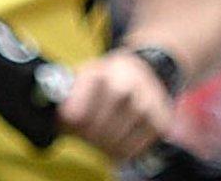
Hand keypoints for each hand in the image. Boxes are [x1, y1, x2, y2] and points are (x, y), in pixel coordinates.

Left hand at [58, 49, 173, 160]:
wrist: (142, 70)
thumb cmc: (104, 78)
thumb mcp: (80, 76)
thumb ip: (64, 97)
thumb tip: (59, 122)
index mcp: (97, 74)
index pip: (75, 115)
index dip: (68, 123)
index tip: (69, 121)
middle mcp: (123, 87)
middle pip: (94, 132)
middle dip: (85, 136)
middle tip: (85, 132)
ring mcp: (144, 105)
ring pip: (113, 145)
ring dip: (103, 146)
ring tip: (102, 135)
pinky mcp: (160, 122)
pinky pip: (132, 151)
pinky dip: (122, 151)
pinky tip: (118, 138)